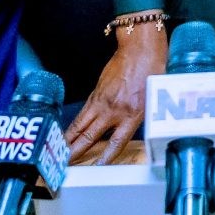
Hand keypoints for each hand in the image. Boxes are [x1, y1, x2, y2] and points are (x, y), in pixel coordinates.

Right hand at [65, 21, 166, 163]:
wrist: (140, 47)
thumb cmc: (153, 69)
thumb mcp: (156, 96)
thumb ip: (146, 116)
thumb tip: (145, 129)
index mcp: (132, 113)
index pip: (117, 142)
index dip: (105, 157)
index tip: (96, 167)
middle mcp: (114, 110)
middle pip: (90, 137)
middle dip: (76, 153)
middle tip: (64, 165)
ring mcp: (102, 102)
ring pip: (81, 126)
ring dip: (68, 141)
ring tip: (59, 154)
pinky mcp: (96, 94)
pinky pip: (82, 114)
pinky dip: (73, 126)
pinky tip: (67, 135)